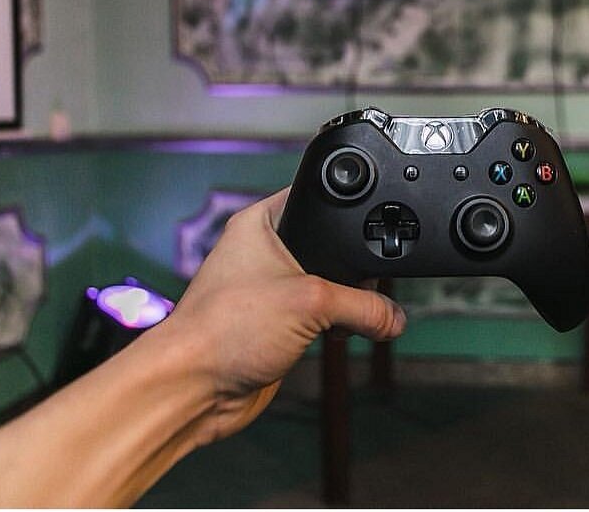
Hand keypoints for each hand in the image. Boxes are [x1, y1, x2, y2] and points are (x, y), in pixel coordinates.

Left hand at [160, 188, 405, 444]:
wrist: (195, 389)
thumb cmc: (221, 331)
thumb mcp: (310, 302)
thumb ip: (363, 306)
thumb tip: (393, 317)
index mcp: (260, 223)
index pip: (316, 200)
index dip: (347, 210)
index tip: (373, 225)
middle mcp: (264, 252)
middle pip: (330, 246)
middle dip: (353, 269)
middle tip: (363, 283)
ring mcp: (271, 290)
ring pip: (328, 286)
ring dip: (345, 303)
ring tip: (352, 312)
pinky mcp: (279, 324)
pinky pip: (322, 317)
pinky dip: (336, 326)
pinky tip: (339, 335)